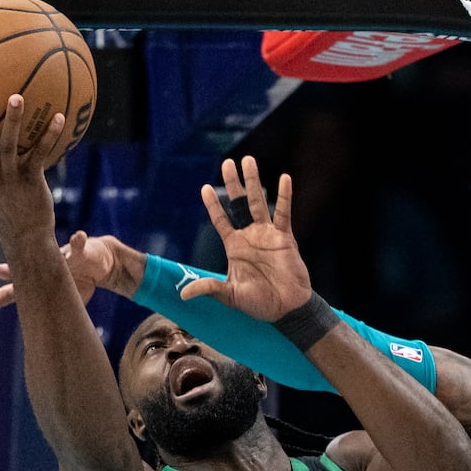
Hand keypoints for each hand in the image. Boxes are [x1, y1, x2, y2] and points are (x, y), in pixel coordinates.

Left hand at [0, 229, 112, 313]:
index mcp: (37, 284)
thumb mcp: (67, 301)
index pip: (9, 294)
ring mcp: (59, 257)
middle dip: (6, 271)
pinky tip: (79, 237)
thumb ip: (57, 314)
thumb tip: (50, 340)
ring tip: (41, 247)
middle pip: (20, 271)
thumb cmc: (78, 282)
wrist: (100, 260)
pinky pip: (78, 245)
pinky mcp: (79, 251)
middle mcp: (42, 267)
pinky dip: (78, 241)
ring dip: (40, 252)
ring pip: (47, 254)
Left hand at [179, 156, 311, 319]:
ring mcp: (268, 234)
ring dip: (253, 182)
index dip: (213, 205)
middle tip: (227, 163)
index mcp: (234, 247)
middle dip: (233, 184)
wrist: (286, 308)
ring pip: (259, 202)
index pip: (221, 220)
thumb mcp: (230, 295)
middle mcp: (250, 236)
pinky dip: (284, 196)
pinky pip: (284, 213)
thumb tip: (183, 294)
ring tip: (248, 161)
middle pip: (239, 204)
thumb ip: (209, 288)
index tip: (204, 187)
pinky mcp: (285, 237)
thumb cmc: (258, 303)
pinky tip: (284, 178)